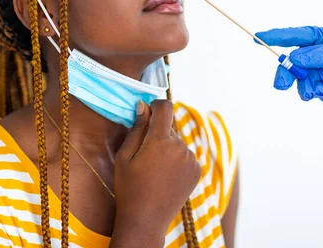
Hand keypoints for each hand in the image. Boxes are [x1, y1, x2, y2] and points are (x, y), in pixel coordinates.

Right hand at [113, 100, 200, 240]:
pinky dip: (177, 160)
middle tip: (144, 155)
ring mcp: (191, 159)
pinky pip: (185, 155)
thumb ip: (137, 128)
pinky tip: (165, 176)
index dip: (156, 104)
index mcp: (160, 141)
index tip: (149, 111)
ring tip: (155, 170)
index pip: (165, 106)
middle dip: (158, 133)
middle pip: (169, 127)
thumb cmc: (129, 187)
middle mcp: (180, 147)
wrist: (146, 219)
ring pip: (177, 142)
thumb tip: (143, 105)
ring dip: (168, 147)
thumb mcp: (125, 156)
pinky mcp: (197, 170)